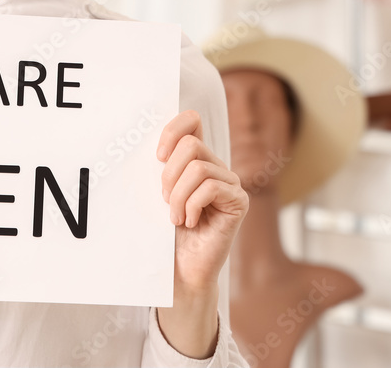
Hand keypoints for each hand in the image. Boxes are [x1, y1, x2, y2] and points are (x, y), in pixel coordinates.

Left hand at [158, 109, 248, 293]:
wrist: (180, 270)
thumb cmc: (167, 234)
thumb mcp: (159, 194)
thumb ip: (162, 168)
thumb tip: (152, 147)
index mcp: (197, 160)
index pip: (192, 121)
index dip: (173, 129)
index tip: (157, 155)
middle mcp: (217, 167)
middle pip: (191, 146)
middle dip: (169, 174)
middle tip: (165, 200)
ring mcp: (231, 184)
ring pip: (199, 169)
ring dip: (178, 196)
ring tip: (175, 217)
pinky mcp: (238, 202)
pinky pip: (211, 188)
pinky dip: (192, 206)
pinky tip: (190, 222)